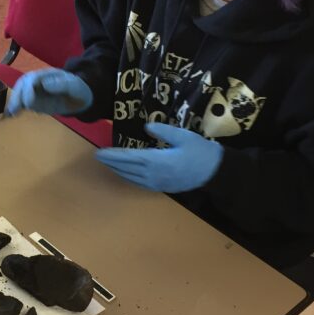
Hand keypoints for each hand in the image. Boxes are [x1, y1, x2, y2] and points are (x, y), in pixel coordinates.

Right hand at [5, 69, 92, 116]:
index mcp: (46, 75)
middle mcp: (37, 82)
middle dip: (17, 96)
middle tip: (14, 109)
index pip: (32, 79)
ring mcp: (34, 91)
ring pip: (20, 94)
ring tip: (10, 114)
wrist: (79, 98)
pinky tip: (11, 116)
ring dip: (14, 103)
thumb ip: (61, 84)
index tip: (28, 103)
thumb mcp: (74, 85)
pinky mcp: (33, 101)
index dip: (28, 90)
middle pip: (22, 85)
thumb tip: (45, 84)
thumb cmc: (77, 89)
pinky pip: (22, 103)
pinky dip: (16, 108)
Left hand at [95, 122, 222, 192]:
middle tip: (98, 157)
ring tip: (108, 164)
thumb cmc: (200, 151)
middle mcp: (153, 175)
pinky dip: (128, 177)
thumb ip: (163, 131)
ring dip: (118, 170)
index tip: (100, 152)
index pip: (129, 157)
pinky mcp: (162, 187)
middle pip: (126, 169)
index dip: (113, 155)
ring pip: (131, 177)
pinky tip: (125, 174)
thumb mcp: (183, 136)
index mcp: (156, 161)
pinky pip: (139, 183)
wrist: (215, 172)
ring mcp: (157, 183)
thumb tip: (146, 127)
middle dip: (111, 163)